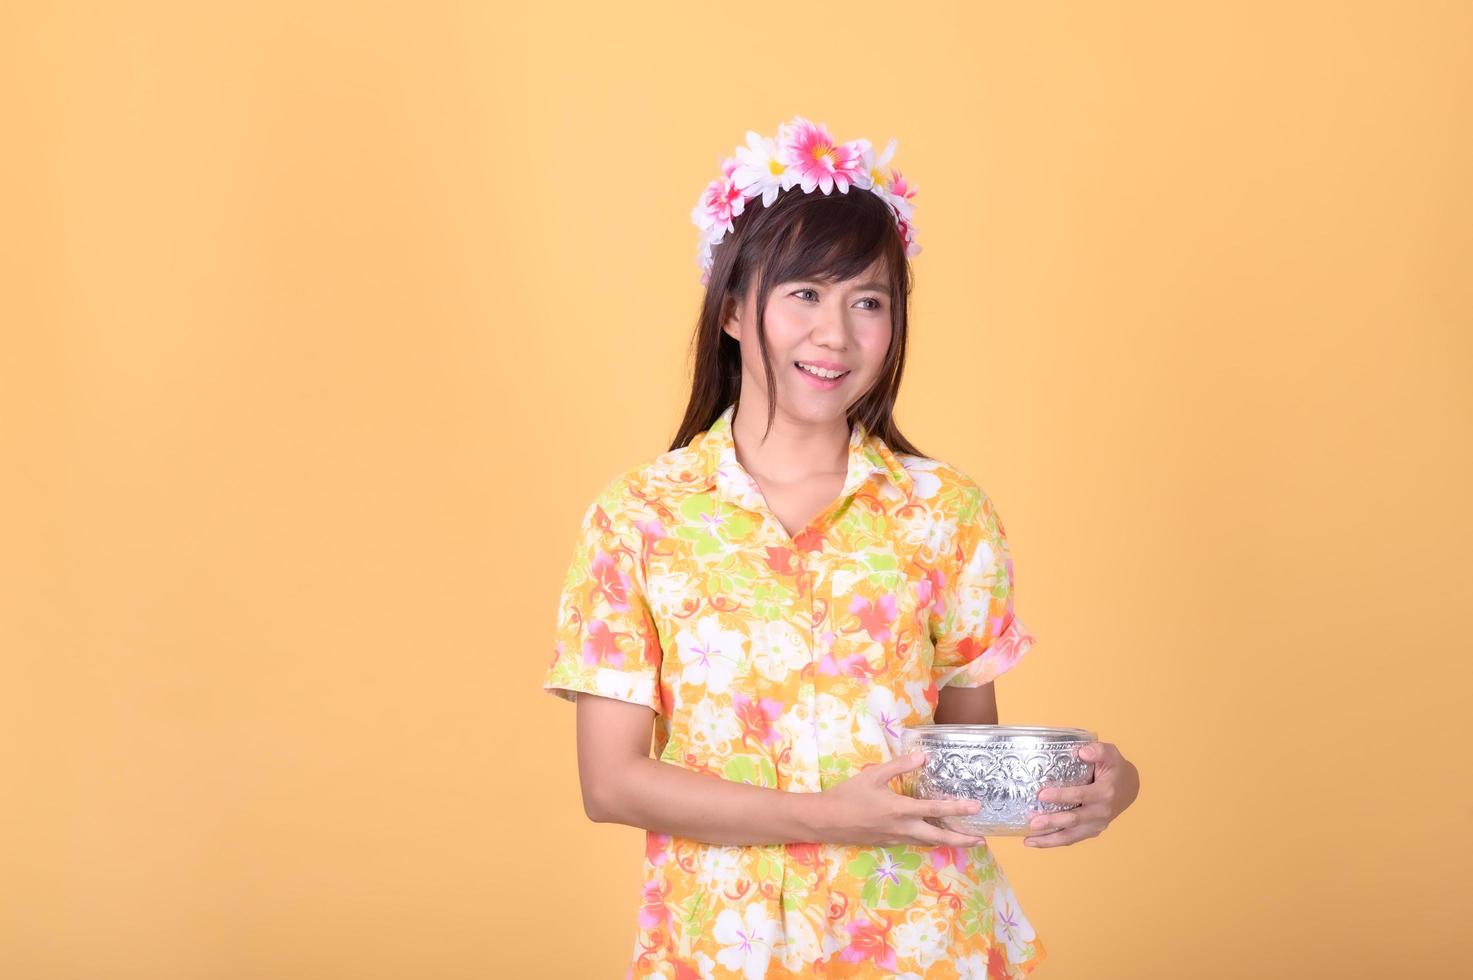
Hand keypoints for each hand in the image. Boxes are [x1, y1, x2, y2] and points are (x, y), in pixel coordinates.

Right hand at [807, 751, 991, 848]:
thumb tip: (923, 756)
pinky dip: (928, 840)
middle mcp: (903, 828)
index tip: (976, 808)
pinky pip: (914, 842)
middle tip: (981, 839)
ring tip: (964, 839)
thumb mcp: (873, 775)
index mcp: (901, 809)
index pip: (936, 810)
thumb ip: (899, 766)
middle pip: (938, 837)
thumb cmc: (848, 795)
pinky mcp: (888, 843)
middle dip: (961, 839)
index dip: (958, 809)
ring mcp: (896, 838)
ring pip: (927, 842)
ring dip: (947, 841)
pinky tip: (932, 835)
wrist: (826, 821)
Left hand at [1024, 740, 1139, 847]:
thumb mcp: (1110, 753)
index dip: (1060, 796)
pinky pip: (1071, 839)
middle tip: (1031, 822)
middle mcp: (1101, 812)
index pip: (1080, 796)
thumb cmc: (1114, 768)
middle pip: (1073, 820)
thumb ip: (1098, 750)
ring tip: (1028, 840)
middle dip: (1051, 822)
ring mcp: (1097, 825)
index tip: (1041, 795)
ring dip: (1049, 839)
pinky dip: (1053, 842)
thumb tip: (1082, 752)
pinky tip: (1036, 842)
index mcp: (1105, 792)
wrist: (1129, 788)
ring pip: (1071, 836)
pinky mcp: (1091, 831)